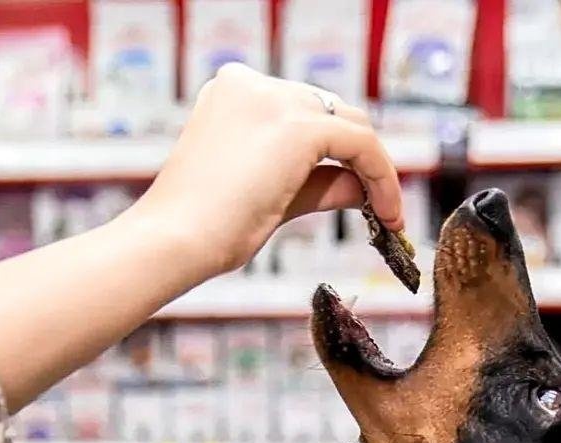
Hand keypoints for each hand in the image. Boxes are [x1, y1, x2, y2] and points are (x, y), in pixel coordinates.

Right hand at [135, 63, 404, 277]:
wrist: (173, 240)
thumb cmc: (203, 230)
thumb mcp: (269, 197)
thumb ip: (317, 184)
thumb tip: (362, 187)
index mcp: (233, 93)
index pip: (303, 113)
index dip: (335, 153)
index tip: (357, 193)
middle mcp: (253, 84)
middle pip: (333, 113)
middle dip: (360, 159)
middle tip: (379, 207)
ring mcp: (275, 99)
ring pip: (353, 126)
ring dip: (378, 172)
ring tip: (387, 218)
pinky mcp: (299, 126)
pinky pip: (363, 145)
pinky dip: (383, 178)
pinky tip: (387, 216)